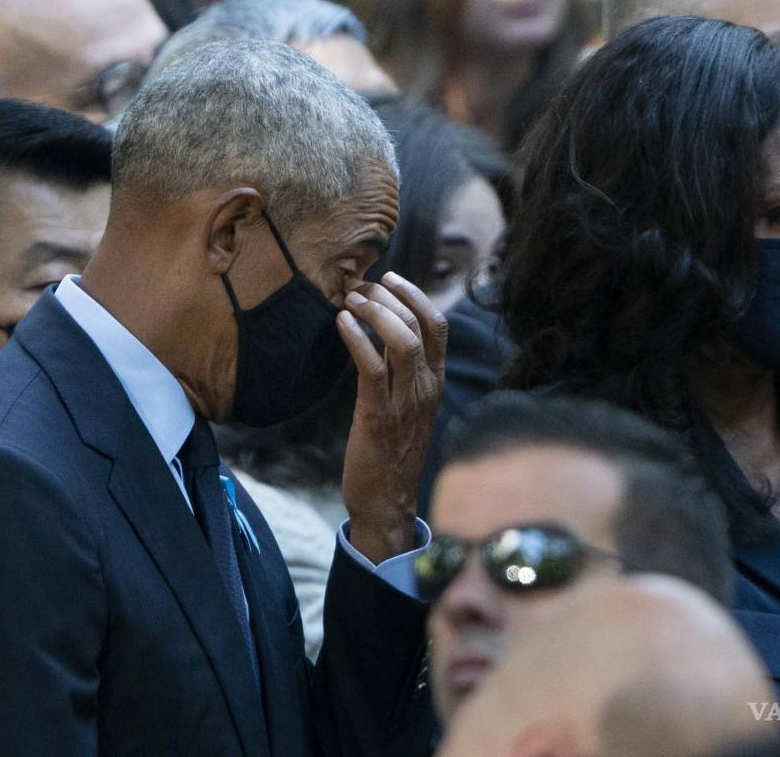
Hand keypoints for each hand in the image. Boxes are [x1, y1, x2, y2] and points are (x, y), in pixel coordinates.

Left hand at [338, 272, 446, 562]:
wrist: (387, 501)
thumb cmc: (391, 452)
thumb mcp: (406, 405)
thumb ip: (400, 370)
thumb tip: (382, 331)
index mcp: (434, 383)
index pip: (438, 326)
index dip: (415, 295)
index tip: (389, 278)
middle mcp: (426, 388)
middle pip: (420, 325)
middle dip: (390, 297)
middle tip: (362, 285)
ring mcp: (405, 403)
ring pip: (402, 341)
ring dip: (375, 312)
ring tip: (350, 300)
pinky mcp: (379, 417)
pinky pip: (373, 368)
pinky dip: (357, 339)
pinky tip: (341, 324)